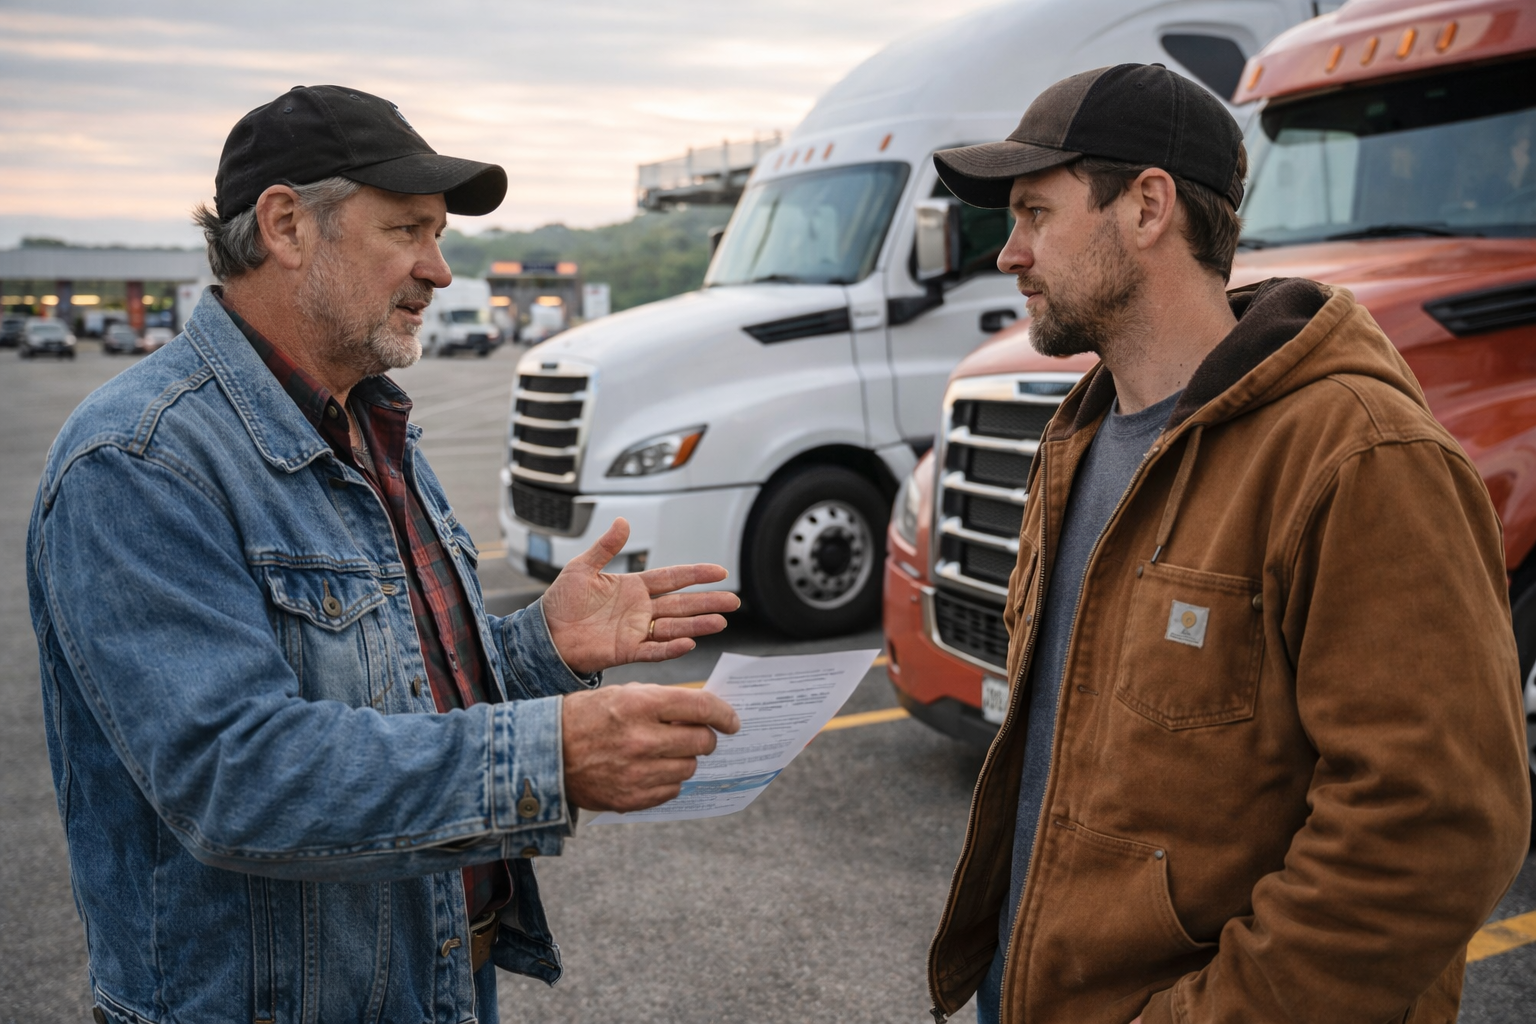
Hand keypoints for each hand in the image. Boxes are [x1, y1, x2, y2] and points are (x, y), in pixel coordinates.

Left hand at [542, 518, 739, 674]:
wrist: (544, 633)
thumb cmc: (560, 602)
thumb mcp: (581, 567)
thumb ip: (605, 547)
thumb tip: (622, 521)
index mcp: (633, 587)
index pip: (672, 578)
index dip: (696, 575)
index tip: (720, 572)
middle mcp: (640, 610)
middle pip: (682, 604)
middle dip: (708, 602)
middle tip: (734, 601)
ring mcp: (636, 631)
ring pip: (675, 627)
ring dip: (698, 625)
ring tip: (722, 622)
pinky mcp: (626, 651)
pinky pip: (654, 650)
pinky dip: (671, 648)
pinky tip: (690, 643)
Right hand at [562, 683, 740, 810]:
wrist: (545, 753)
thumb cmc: (586, 717)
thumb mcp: (623, 694)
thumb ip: (663, 701)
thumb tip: (702, 710)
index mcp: (640, 705)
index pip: (700, 707)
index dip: (723, 714)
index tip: (732, 720)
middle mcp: (642, 739)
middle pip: (701, 741)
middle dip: (706, 737)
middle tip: (699, 735)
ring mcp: (637, 772)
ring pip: (689, 768)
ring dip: (685, 759)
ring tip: (666, 752)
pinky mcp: (632, 798)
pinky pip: (672, 791)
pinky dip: (668, 781)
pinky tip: (652, 770)